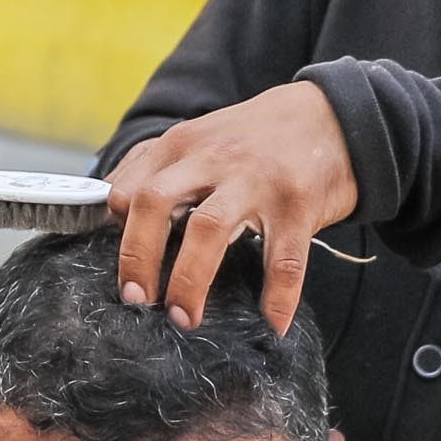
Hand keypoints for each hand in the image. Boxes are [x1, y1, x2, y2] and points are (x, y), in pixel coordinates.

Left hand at [105, 81, 359, 333]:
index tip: (120, 267)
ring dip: (189, 279)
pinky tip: (273, 324)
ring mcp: (256, 182)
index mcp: (181, 146)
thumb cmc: (256, 138)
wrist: (331, 116)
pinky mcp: (298, 205)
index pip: (127, 188)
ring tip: (184, 318)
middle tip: (136, 299)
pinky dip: (278, 298)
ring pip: (209, 229)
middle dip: (137, 255)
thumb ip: (156, 166)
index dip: (116, 231)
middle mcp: (212, 160)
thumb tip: (110, 206)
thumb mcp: (200, 137)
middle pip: (154, 202)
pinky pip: (284, 260)